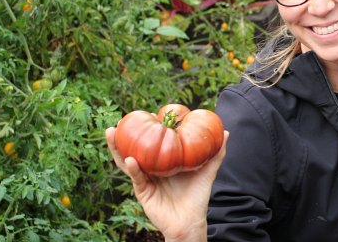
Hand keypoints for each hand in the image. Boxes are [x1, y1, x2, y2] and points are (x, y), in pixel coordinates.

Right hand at [106, 126, 228, 241]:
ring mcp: (145, 179)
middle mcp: (152, 169)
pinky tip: (130, 159)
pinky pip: (136, 178)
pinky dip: (132, 168)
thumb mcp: (207, 171)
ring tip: (111, 133)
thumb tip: (226, 132)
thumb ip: (216, 153)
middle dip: (122, 137)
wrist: (191, 222)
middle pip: (133, 150)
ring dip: (117, 148)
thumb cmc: (197, 197)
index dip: (144, 130)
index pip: (151, 143)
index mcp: (163, 162)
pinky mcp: (143, 191)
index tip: (140, 115)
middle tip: (117, 122)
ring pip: (127, 161)